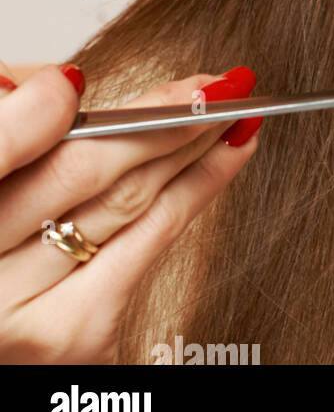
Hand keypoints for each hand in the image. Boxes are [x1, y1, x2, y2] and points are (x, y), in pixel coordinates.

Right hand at [0, 60, 260, 362]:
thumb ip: (10, 126)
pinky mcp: (77, 330)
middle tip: (209, 83)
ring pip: (132, 198)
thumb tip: (60, 84)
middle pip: (82, 169)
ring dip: (195, 140)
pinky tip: (233, 148)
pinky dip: (202, 182)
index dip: (37, 112)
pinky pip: (155, 236)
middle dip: (158, 114)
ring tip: (234, 103)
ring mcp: (29, 310)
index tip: (74, 80)